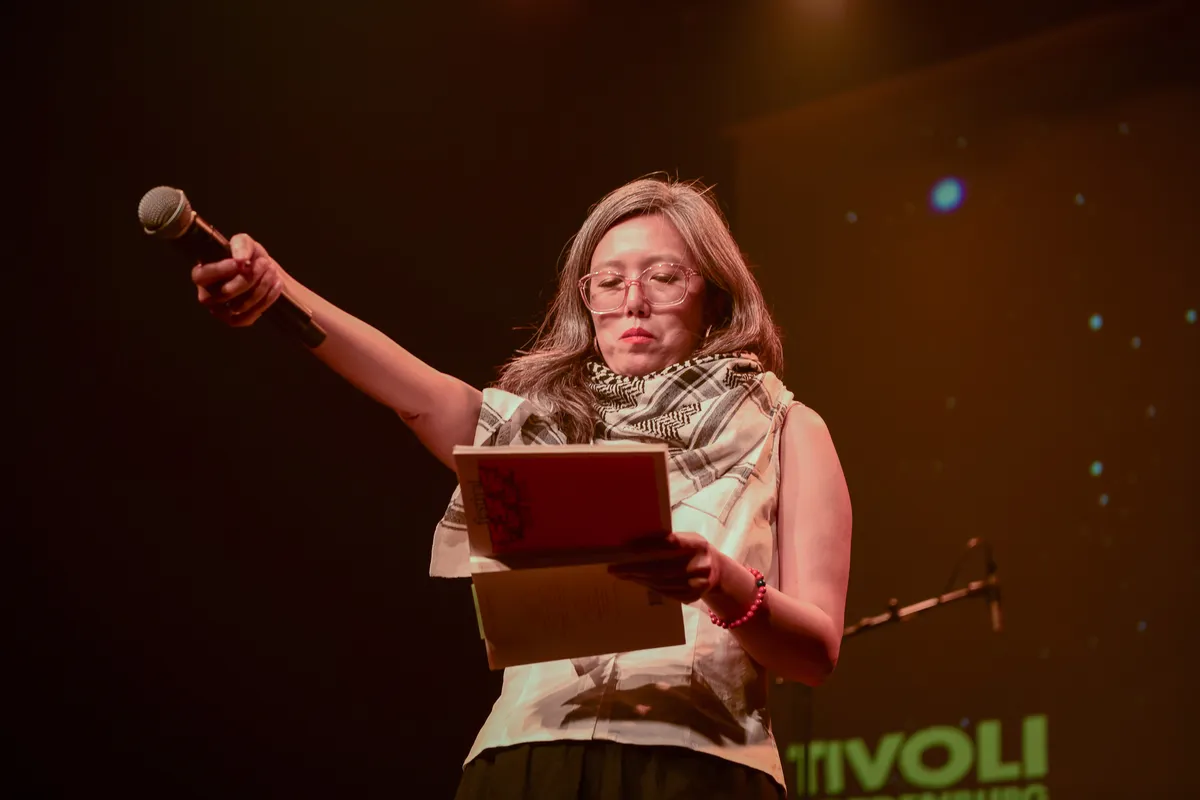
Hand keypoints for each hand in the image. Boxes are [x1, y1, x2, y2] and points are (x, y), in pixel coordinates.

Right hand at [191, 234, 284, 326]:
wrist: (265, 272)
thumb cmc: (249, 256)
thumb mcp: (245, 243)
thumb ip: (241, 244)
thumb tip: (240, 259)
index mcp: (202, 274)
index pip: (202, 276)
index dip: (221, 270)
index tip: (241, 262)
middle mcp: (206, 295)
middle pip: (226, 292)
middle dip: (250, 277)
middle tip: (264, 263)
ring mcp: (219, 311)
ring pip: (241, 304)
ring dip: (262, 285)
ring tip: (271, 270)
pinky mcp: (234, 321)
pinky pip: (249, 316)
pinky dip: (267, 299)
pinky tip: (276, 284)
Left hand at [608, 532, 730, 604]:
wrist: (716, 571)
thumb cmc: (693, 550)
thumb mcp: (687, 539)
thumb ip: (667, 540)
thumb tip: (633, 541)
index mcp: (699, 545)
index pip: (671, 543)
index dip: (649, 545)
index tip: (627, 548)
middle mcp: (701, 565)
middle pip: (664, 568)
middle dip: (636, 568)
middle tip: (615, 567)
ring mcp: (698, 584)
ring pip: (662, 582)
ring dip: (638, 578)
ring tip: (621, 574)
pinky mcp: (692, 597)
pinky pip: (665, 592)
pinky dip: (648, 586)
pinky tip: (636, 580)